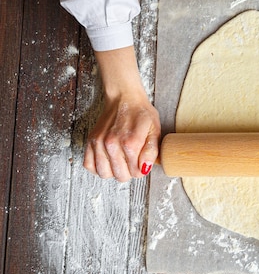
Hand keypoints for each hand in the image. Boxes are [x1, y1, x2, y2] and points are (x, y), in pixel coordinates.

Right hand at [83, 46, 160, 181]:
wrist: (124, 98)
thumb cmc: (141, 114)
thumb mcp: (154, 130)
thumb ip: (151, 151)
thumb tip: (145, 168)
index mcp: (130, 142)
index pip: (136, 172)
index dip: (141, 170)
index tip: (142, 162)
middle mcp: (112, 144)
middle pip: (120, 176)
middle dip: (129, 172)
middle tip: (132, 161)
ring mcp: (99, 142)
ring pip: (104, 173)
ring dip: (113, 171)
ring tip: (120, 161)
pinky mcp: (91, 141)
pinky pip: (89, 165)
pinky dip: (98, 167)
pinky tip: (108, 160)